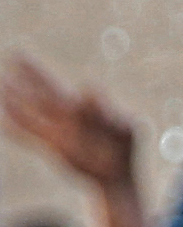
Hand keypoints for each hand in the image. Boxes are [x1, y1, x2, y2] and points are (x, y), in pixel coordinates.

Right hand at [1, 55, 138, 189]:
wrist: (120, 172)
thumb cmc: (126, 146)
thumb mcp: (126, 127)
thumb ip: (108, 110)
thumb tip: (90, 88)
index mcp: (82, 105)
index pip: (55, 85)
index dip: (39, 74)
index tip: (23, 59)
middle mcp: (67, 115)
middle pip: (43, 92)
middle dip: (30, 75)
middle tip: (16, 53)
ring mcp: (58, 131)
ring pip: (33, 112)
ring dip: (17, 101)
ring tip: (3, 84)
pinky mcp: (54, 148)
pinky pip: (30, 137)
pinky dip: (17, 130)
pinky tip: (4, 121)